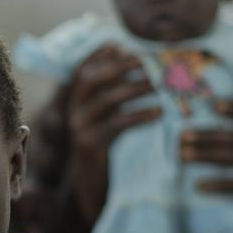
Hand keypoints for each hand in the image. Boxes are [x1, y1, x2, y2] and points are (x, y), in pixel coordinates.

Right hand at [65, 45, 161, 223]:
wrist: (92, 187)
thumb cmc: (106, 150)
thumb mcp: (105, 121)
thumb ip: (112, 99)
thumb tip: (130, 68)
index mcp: (76, 104)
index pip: (82, 72)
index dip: (98, 56)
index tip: (119, 45)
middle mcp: (74, 113)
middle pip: (93, 81)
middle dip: (119, 67)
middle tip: (144, 60)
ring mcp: (80, 129)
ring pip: (107, 100)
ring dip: (134, 88)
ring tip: (158, 84)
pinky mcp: (91, 145)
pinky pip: (118, 124)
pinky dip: (140, 115)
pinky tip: (159, 111)